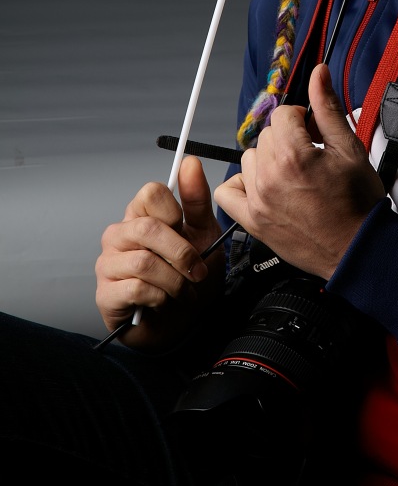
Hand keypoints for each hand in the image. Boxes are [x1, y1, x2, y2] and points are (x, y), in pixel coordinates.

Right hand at [95, 155, 223, 348]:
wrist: (186, 323)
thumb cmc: (190, 275)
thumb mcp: (204, 234)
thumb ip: (196, 199)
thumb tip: (190, 161)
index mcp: (140, 215)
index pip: (150, 192)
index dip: (174, 211)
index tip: (186, 229)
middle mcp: (119, 235)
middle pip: (147, 227)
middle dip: (181, 253)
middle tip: (197, 271)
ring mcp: (108, 264)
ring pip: (144, 262)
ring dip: (175, 281)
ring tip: (183, 291)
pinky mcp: (105, 294)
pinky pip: (136, 288)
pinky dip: (160, 297)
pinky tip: (163, 302)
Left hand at [214, 63, 385, 279]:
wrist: (357, 248)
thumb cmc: (358, 203)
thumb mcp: (350, 148)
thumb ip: (328, 107)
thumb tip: (319, 73)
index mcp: (293, 156)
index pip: (284, 114)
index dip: (305, 119)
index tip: (317, 134)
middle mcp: (269, 177)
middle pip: (267, 135)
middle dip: (289, 138)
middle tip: (312, 155)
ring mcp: (258, 201)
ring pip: (249, 158)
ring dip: (268, 160)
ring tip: (294, 173)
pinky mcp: (253, 221)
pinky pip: (227, 192)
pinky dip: (241, 184)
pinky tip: (264, 186)